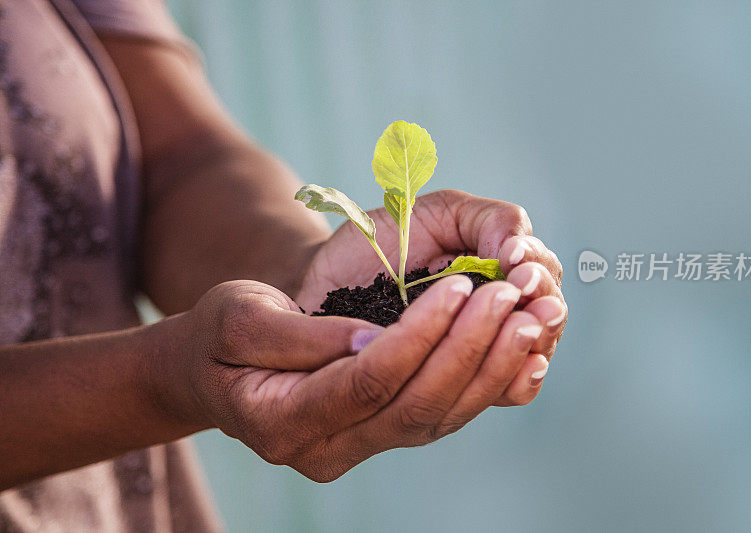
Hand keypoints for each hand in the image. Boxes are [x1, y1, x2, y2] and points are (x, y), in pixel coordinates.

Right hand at [174, 276, 555, 481]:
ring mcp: (358, 447)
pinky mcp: (383, 432)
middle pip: (415, 406)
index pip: (366, 382)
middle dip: (469, 348)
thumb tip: (370, 338)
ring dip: (490, 365)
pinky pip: (443, 414)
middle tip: (511, 294)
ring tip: (531, 315)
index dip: (417, 336)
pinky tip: (518, 347)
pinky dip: (485, 381)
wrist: (216, 371)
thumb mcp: (236, 317)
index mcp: (283, 420)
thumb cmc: (218, 336)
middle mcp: (327, 448)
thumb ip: (296, 336)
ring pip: (439, 416)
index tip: (458, 286)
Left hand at [295, 189, 566, 404]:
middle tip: (521, 287)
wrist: (319, 283)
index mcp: (497, 273)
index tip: (511, 258)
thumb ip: (485, 219)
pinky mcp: (447, 387)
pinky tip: (521, 368)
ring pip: (528, 355)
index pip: (543, 274)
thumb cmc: (376, 244)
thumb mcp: (432, 215)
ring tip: (523, 322)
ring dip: (531, 338)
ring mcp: (475, 353)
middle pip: (546, 316)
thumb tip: (519, 247)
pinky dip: (513, 382)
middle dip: (541, 301)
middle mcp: (496, 316)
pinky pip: (494, 393)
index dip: (537, 267)